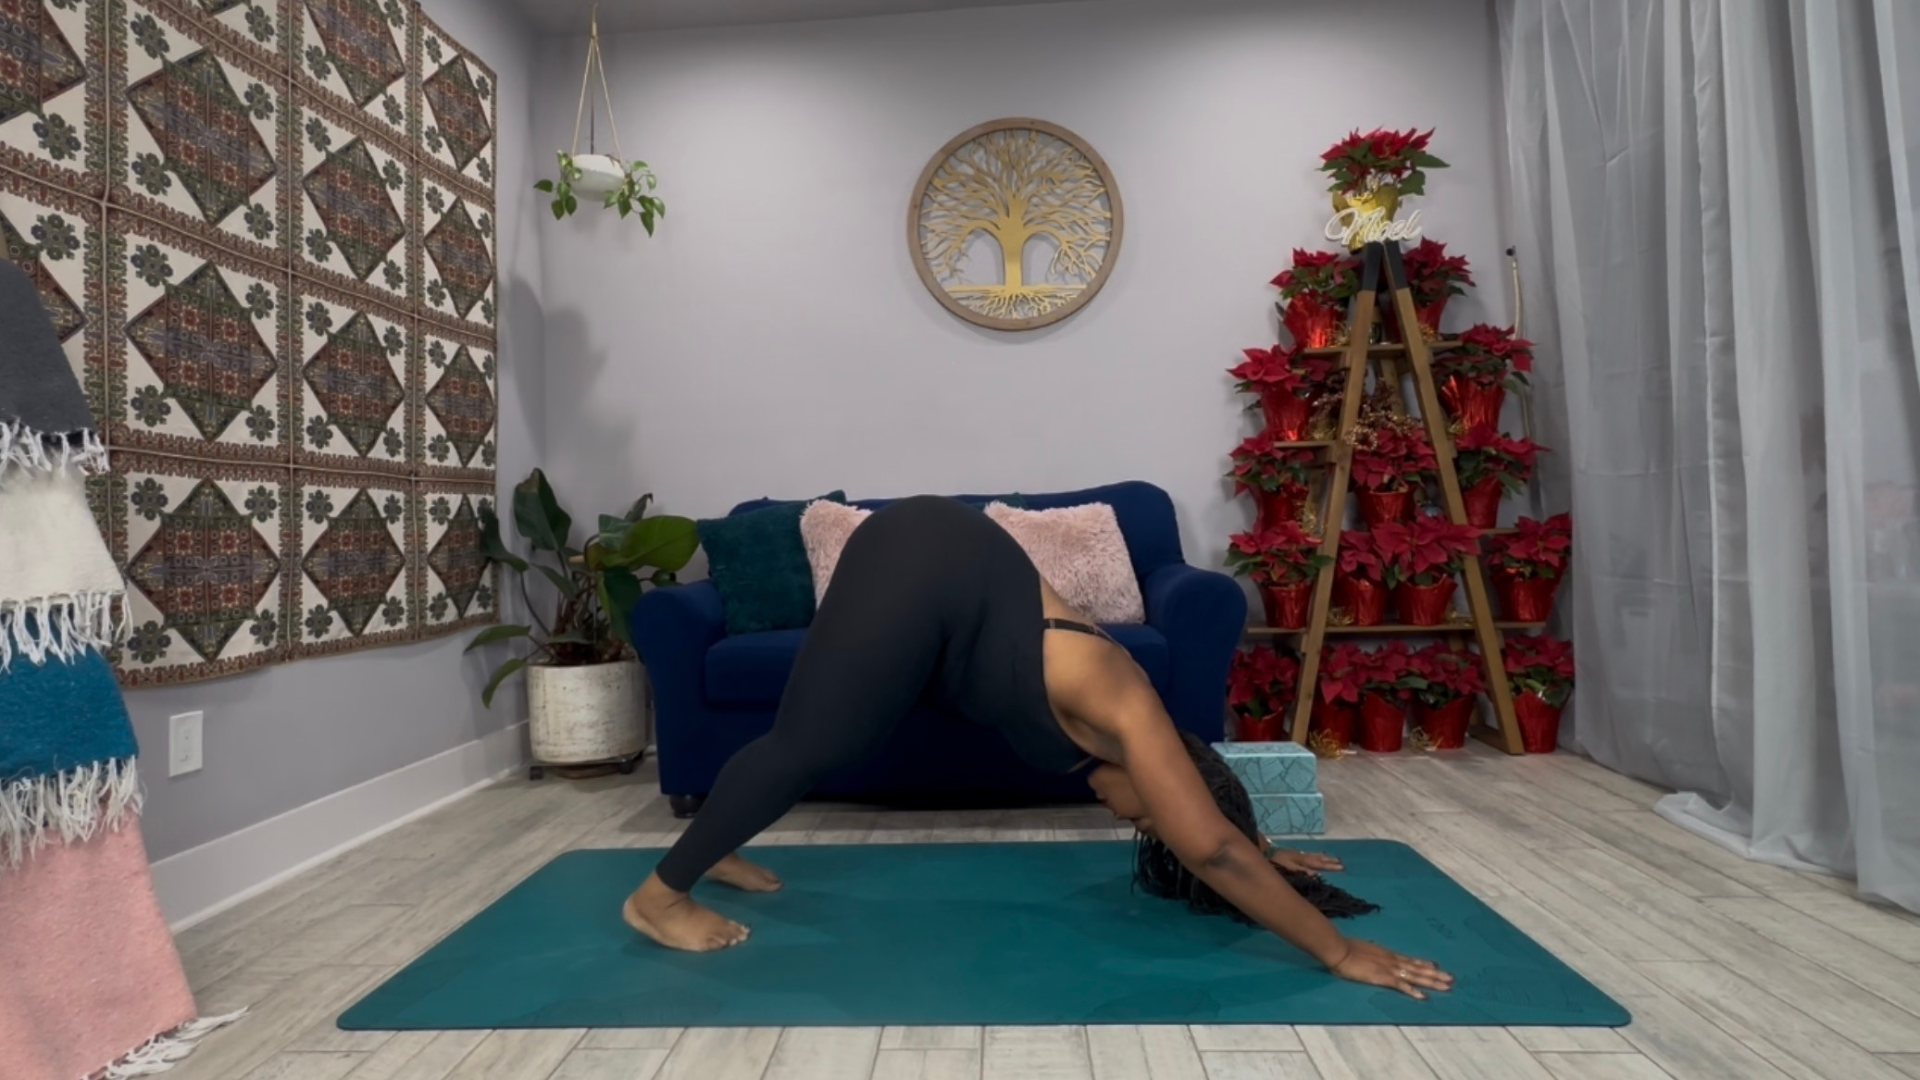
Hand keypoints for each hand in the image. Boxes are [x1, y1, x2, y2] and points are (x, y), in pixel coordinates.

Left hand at [1268, 848, 1343, 875]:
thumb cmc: (1275, 861)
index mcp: (1303, 860)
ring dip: (1325, 858)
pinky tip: (1319, 856)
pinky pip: (1310, 855)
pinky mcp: (1296, 855)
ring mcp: (1300, 855)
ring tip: (1335, 859)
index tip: (1341, 867)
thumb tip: (1316, 874)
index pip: (1319, 865)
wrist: (1265, 850)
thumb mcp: (1287, 867)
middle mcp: (1303, 857)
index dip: (1329, 867)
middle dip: (1330, 863)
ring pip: (1316, 856)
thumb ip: (1301, 871)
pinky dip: (1317, 856)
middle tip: (1342, 864)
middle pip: (1319, 860)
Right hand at [1330, 939, 1453, 999]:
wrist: (1340, 950)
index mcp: (1388, 954)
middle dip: (1435, 974)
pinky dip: (1413, 991)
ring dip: (1431, 981)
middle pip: (1418, 968)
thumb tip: (1372, 955)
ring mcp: (1389, 969)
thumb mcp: (1363, 950)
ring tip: (1446, 986)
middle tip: (1451, 978)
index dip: (1424, 964)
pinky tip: (1423, 996)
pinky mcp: (1383, 977)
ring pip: (1415, 976)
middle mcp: (1393, 960)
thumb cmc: (1346, 949)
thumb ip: (1371, 954)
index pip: (1410, 960)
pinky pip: (1402, 986)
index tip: (1436, 966)